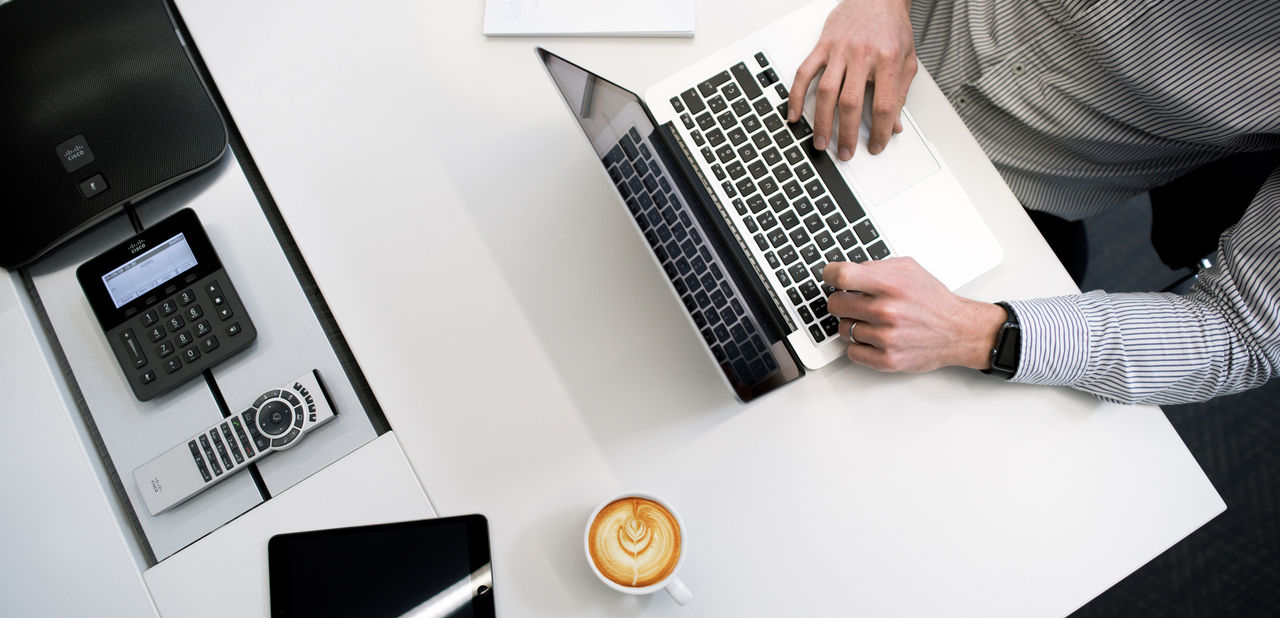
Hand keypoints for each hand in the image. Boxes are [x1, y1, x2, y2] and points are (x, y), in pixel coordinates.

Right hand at [789, 0, 917, 159]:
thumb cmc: (891, 27)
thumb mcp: (906, 59)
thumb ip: (900, 93)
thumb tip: (895, 125)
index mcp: (887, 60)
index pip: (884, 105)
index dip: (881, 131)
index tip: (877, 146)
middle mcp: (862, 55)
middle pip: (851, 103)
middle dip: (847, 134)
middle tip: (845, 153)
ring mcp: (839, 50)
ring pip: (826, 92)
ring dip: (822, 121)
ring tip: (821, 142)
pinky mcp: (822, 45)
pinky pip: (804, 72)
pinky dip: (797, 95)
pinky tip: (794, 114)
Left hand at [823, 258, 1004, 371]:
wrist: (958, 331)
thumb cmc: (933, 300)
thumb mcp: (910, 269)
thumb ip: (876, 266)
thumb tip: (847, 270)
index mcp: (892, 285)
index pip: (842, 276)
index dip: (830, 274)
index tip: (830, 276)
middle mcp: (887, 311)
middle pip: (835, 304)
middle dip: (841, 301)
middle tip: (854, 302)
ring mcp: (886, 338)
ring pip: (843, 329)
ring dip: (853, 324)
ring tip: (873, 321)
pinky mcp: (887, 360)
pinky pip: (852, 351)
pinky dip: (859, 345)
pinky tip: (874, 337)